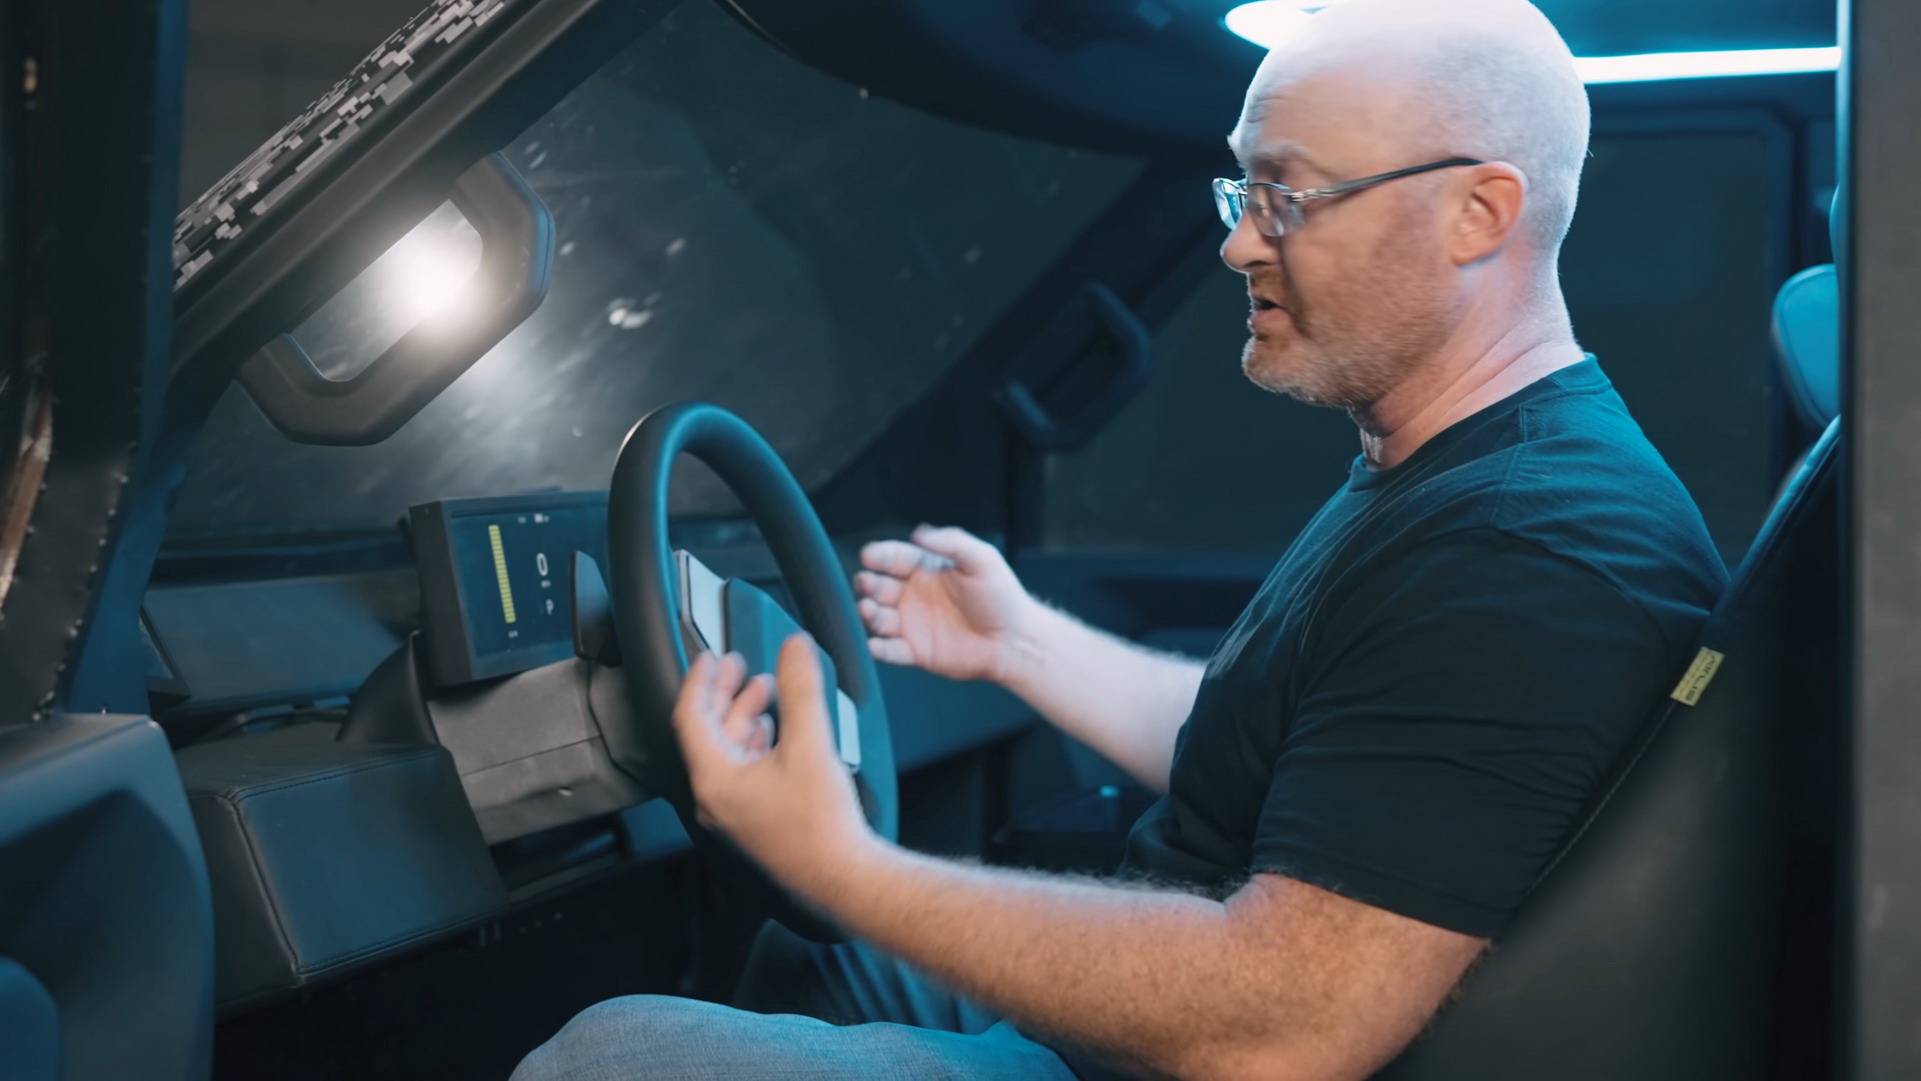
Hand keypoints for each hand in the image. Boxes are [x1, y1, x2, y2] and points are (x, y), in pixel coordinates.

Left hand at [671, 636, 876, 898]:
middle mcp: (714, 797)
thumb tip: (794, 647)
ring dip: (742, 717)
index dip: (700, 681)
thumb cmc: (820, 823)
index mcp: (714, 778)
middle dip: (724, 694)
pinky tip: (774, 732)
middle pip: (707, 733)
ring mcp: (731, 811)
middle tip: (739, 666)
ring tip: (765, 691)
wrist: (841, 875)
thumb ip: (800, 689)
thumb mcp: (810, 744)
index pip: (691, 717)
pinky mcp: (750, 819)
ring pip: (725, 752)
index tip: (710, 658)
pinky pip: (740, 771)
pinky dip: (752, 743)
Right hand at [854, 525, 1033, 683]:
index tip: (869, 555)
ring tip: (868, 610)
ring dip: (868, 614)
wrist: (1016, 640)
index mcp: (926, 569)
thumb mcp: (982, 559)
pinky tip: (873, 644)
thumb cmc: (1002, 597)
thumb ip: (952, 542)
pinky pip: (889, 651)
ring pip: (878, 618)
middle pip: (878, 586)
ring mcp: (912, 624)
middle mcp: (913, 595)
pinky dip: (877, 649)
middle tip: (866, 583)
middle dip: (868, 583)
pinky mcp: (916, 652)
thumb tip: (919, 533)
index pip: (894, 558)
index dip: (880, 556)